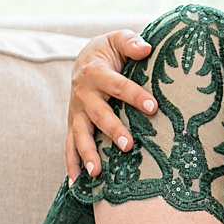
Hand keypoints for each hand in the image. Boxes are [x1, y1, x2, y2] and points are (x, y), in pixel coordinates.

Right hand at [65, 30, 156, 181]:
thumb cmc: (108, 51)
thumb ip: (131, 42)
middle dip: (113, 130)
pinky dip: (71, 165)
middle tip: (128, 145)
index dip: (136, 96)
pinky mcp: (74, 124)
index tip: (154, 108)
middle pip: (99, 114)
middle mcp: (83, 94)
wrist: (83, 59)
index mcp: (97, 72)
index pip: (119, 86)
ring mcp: (76, 112)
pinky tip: (76, 184)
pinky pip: (69, 146)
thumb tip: (146, 48)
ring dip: (88, 154)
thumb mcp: (118, 39)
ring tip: (97, 173)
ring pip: (80, 134)